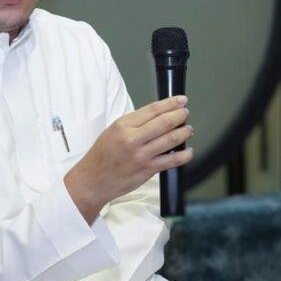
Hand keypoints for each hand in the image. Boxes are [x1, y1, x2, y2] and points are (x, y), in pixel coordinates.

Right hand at [64, 95, 193, 222]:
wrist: (93, 180)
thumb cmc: (102, 156)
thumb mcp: (112, 131)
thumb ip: (134, 123)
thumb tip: (157, 115)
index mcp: (123, 126)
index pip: (152, 109)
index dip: (170, 103)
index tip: (181, 100)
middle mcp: (132, 139)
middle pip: (164, 122)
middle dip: (180, 115)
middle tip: (185, 113)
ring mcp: (141, 155)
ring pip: (170, 140)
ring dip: (184, 133)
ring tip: (188, 130)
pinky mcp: (147, 170)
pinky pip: (171, 160)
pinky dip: (184, 155)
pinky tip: (187, 151)